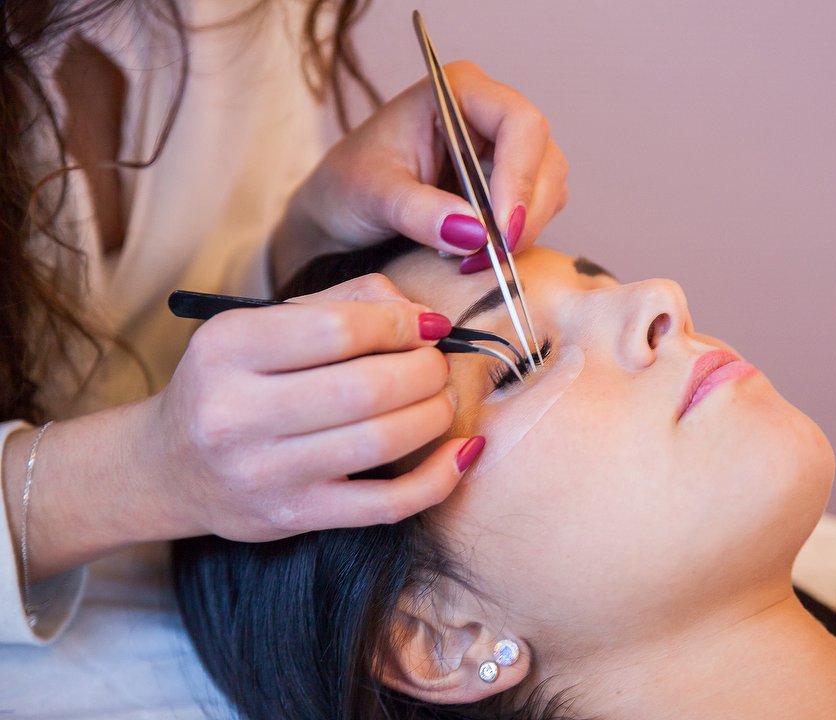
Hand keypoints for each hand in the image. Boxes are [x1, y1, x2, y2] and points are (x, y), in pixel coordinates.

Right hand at [144, 273, 476, 541]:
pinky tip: (462, 451)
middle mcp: (236, 412)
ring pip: (381, 441)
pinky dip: (439, 478)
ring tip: (441, 399)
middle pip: (367, 387)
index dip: (401, 324)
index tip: (427, 325)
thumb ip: (343, 302)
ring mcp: (265, 472)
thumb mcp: (263, 325)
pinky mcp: (294, 517)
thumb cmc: (233, 382)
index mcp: (227, 347)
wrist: (169, 466)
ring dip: (434, 414)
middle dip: (424, 369)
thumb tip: (422, 314)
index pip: (339, 328)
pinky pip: (387, 504)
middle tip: (437, 364)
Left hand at [272, 61, 567, 279]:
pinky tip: (474, 253)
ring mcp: (505, 151)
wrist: (340, 213)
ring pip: (549, 190)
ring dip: (520, 232)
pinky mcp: (509, 187)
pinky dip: (514, 240)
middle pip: (544, 160)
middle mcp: (490, 115)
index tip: (499, 232)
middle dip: (523, 215)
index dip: (520, 178)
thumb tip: (475, 234)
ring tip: (470, 258)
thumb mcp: (373, 195)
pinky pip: (536, 213)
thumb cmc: (349, 187)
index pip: (520, 124)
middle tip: (488, 258)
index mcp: (459, 91)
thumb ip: (419, 212)